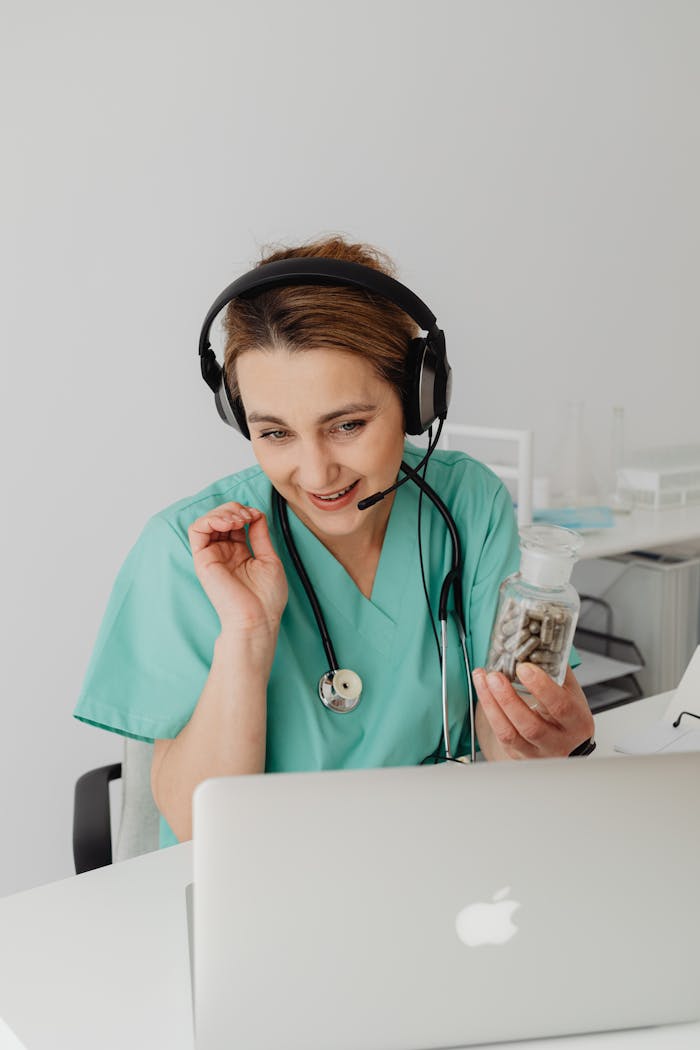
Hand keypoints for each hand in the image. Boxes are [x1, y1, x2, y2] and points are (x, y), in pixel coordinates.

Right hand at [188, 502, 287, 635]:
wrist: (258, 618)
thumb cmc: (266, 598)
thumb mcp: (268, 558)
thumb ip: (259, 534)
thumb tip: (255, 513)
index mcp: (239, 552)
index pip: (235, 521)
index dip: (245, 512)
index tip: (256, 516)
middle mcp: (224, 552)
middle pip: (220, 517)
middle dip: (234, 509)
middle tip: (247, 516)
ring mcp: (212, 555)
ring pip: (207, 520)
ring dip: (223, 512)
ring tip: (238, 520)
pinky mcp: (203, 560)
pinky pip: (197, 530)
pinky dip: (210, 519)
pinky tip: (227, 524)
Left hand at [472, 664, 594, 760]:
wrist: (565, 743)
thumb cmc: (568, 714)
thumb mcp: (572, 692)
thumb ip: (558, 670)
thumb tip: (543, 641)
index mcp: (577, 722)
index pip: (561, 706)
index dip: (541, 688)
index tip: (524, 668)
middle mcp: (558, 742)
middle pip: (531, 726)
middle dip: (509, 699)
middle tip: (495, 675)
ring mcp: (536, 752)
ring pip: (510, 734)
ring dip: (492, 703)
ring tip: (483, 678)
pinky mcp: (518, 755)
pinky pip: (500, 735)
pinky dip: (489, 710)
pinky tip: (483, 690)